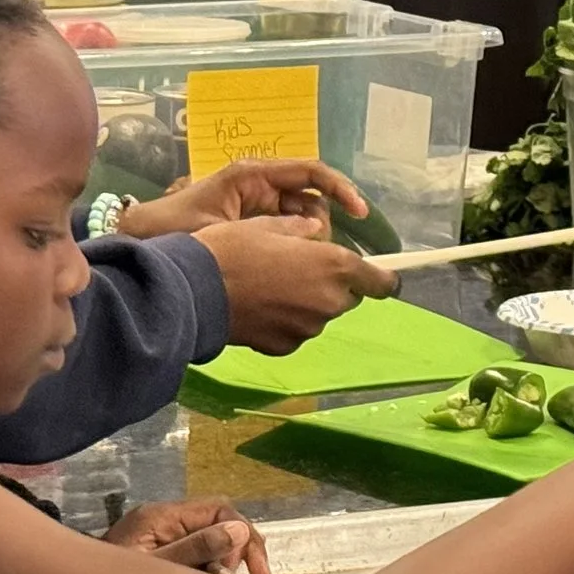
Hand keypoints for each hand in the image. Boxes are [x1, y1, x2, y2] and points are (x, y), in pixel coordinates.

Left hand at [104, 497, 270, 573]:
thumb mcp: (156, 569)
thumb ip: (196, 549)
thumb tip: (238, 530)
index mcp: (161, 516)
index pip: (217, 508)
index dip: (242, 533)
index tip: (252, 569)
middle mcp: (162, 518)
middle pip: (217, 518)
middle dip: (241, 544)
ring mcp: (159, 533)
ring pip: (209, 533)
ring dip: (227, 557)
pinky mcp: (157, 548)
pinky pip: (195, 547)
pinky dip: (211, 563)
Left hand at [116, 158, 365, 240]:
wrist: (141, 242)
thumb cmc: (176, 227)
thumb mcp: (223, 224)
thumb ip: (270, 228)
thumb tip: (315, 234)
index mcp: (255, 176)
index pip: (312, 173)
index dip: (341, 189)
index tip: (359, 214)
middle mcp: (263, 188)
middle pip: (313, 202)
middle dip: (322, 227)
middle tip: (314, 254)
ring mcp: (260, 209)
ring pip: (305, 224)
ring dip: (310, 243)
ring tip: (298, 265)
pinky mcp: (256, 229)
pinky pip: (289, 237)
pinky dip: (296, 252)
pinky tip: (290, 270)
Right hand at [197, 216, 398, 353]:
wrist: (191, 293)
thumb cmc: (231, 249)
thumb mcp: (266, 226)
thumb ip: (301, 230)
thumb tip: (315, 231)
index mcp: (333, 266)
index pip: (382, 283)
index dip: (382, 279)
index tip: (377, 275)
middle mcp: (328, 302)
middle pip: (347, 296)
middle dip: (333, 284)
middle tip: (301, 269)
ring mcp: (308, 329)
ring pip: (321, 314)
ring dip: (309, 302)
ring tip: (273, 287)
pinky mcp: (286, 347)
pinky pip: (297, 331)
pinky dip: (287, 321)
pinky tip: (261, 308)